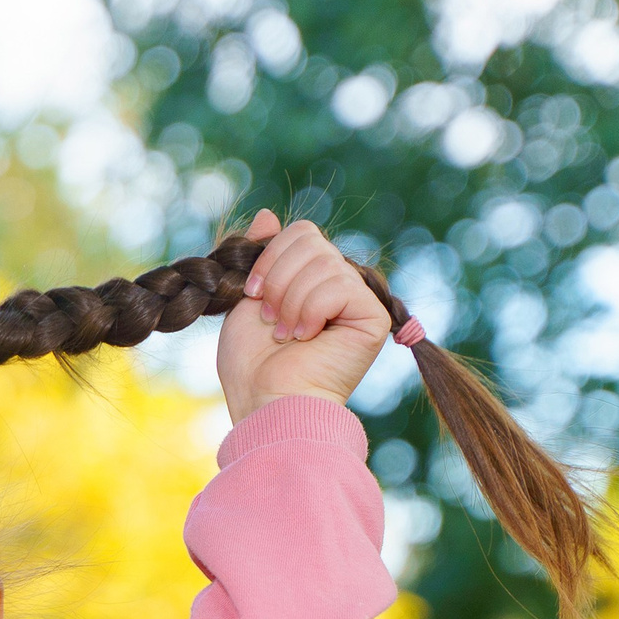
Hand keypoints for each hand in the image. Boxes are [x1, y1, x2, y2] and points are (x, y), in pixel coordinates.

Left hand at [216, 209, 390, 423]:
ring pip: (323, 262)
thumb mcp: (244, 300)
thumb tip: (268, 214)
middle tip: (270, 319)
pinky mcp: (373, 316)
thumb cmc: (253, 365)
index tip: (251, 295)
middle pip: (311, 240)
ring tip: (287, 336)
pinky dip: (311, 310)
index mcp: (310, 280)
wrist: (267, 403)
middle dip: (277, 280)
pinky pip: (339, 284)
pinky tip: (307, 338)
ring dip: (291, 301)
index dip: (270, 257)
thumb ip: (259, 258)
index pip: (300, 233)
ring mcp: (358, 300)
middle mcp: (339, 286)